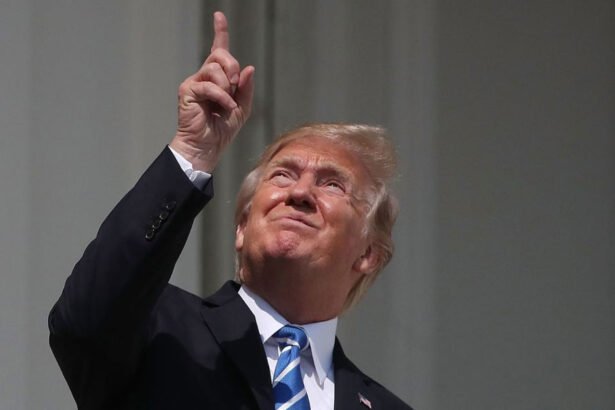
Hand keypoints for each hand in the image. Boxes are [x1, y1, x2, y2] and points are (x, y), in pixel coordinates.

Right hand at [170, 11, 254, 171]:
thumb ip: (246, 88)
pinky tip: (224, 108)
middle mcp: (204, 77)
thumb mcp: (242, 108)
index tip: (219, 16)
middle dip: (233, 68)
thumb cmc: (221, 130)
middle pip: (221, 55)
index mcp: (217, 79)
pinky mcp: (188, 91)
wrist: (207, 147)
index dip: (219, 32)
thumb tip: (249, 67)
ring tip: (228, 104)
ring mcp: (194, 82)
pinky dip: (222, 97)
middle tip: (236, 87)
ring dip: (228, 86)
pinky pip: (209, 85)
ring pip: (215, 68)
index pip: (218, 50)